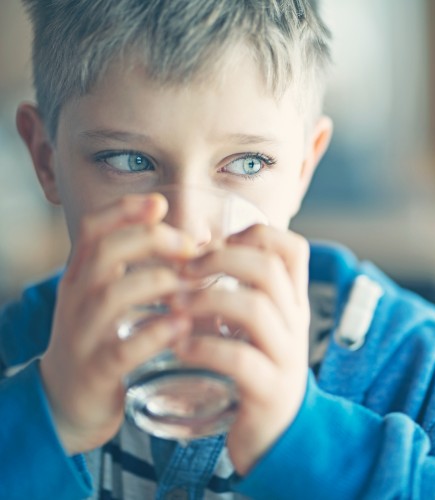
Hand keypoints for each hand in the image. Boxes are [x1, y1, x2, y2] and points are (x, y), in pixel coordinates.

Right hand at [40, 194, 194, 454]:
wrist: (67, 399)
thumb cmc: (101, 338)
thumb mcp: (109, 296)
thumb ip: (138, 268)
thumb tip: (191, 243)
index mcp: (82, 275)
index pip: (92, 229)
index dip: (124, 210)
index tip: (160, 203)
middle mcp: (77, 298)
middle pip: (105, 252)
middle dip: (150, 239)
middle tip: (189, 246)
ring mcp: (82, 334)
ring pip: (112, 295)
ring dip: (159, 282)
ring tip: (192, 283)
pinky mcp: (96, 371)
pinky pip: (123, 348)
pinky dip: (155, 333)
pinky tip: (182, 325)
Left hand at [173, 225, 309, 473]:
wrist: (280, 433)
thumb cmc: (258, 368)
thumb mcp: (257, 325)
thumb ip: (239, 291)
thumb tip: (195, 254)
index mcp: (292, 301)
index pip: (293, 249)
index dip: (256, 234)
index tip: (219, 241)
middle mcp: (295, 322)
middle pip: (269, 269)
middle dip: (221, 259)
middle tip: (186, 269)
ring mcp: (286, 356)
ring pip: (256, 309)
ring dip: (208, 300)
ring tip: (177, 307)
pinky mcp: (270, 390)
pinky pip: (241, 359)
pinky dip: (205, 347)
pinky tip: (182, 347)